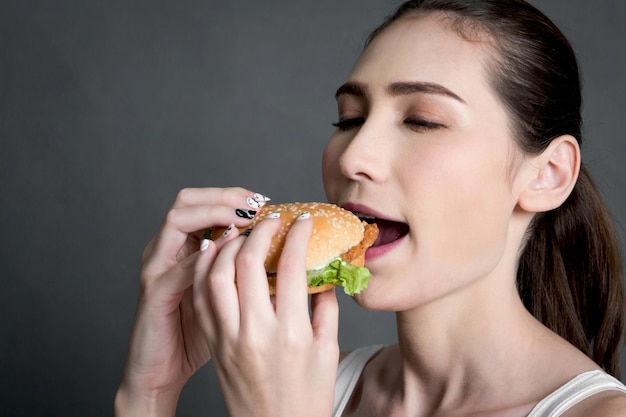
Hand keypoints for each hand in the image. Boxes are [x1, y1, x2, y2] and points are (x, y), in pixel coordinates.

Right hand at [115, 187, 269, 416]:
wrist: (161, 371)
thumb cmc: (197, 334)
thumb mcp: (226, 296)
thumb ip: (248, 274)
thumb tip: (290, 262)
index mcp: (185, 248)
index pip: (205, 203)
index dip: (234, 196)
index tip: (266, 201)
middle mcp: (167, 250)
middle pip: (186, 200)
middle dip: (224, 196)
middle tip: (256, 204)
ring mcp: (158, 268)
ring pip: (177, 221)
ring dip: (212, 214)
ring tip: (244, 220)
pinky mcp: (155, 293)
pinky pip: (177, 267)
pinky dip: (204, 256)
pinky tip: (229, 255)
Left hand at [193, 211, 339, 416]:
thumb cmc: (306, 398)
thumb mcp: (328, 352)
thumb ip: (325, 308)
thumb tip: (321, 273)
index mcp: (291, 333)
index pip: (291, 267)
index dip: (297, 235)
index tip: (302, 221)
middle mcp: (255, 332)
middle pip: (248, 263)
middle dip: (259, 231)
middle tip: (270, 219)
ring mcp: (229, 338)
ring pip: (216, 276)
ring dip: (227, 246)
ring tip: (241, 232)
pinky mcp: (214, 344)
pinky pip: (202, 298)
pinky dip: (206, 271)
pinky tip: (216, 256)